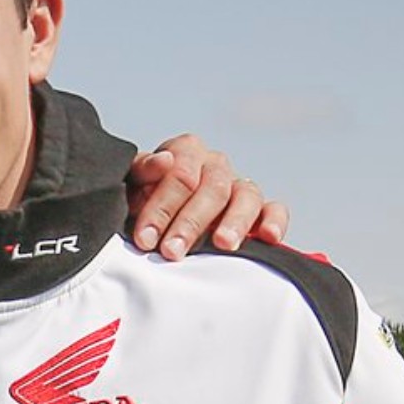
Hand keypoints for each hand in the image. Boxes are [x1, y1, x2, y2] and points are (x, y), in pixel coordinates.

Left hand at [124, 137, 289, 260]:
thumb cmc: (138, 205)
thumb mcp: (129, 188)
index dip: (162, 206)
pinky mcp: (258, 211)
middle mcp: (215, 165)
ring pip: (247, 196)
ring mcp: (238, 187)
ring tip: (223, 244)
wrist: (151, 226)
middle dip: (189, 222)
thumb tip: (163, 161)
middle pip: (212, 187)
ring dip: (234, 221)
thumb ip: (141, 172)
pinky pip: (275, 210)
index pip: (180, 172)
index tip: (145, 238)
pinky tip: (268, 237)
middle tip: (171, 251)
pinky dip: (275, 221)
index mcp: (185, 152)